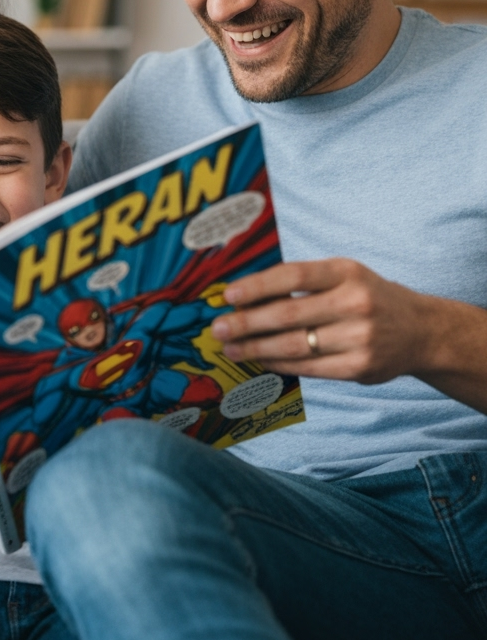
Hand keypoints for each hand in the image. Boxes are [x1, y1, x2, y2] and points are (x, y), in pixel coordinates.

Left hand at [213, 258, 434, 383]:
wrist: (420, 331)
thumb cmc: (366, 296)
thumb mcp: (342, 276)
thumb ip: (302, 283)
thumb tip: (245, 296)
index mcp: (347, 272)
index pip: (294, 276)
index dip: (257, 285)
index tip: (229, 294)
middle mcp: (356, 303)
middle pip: (288, 313)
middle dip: (247, 322)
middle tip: (218, 329)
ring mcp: (360, 338)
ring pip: (294, 345)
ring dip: (255, 348)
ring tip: (231, 348)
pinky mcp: (359, 367)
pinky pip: (308, 367)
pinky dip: (278, 363)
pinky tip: (259, 359)